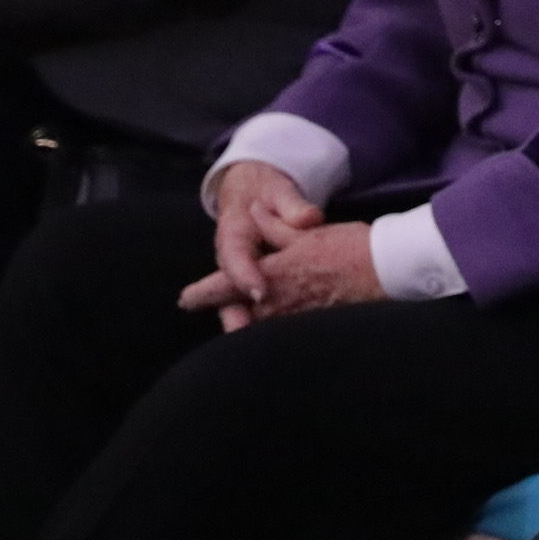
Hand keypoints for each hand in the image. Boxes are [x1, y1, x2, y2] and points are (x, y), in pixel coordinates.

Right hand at [183, 159, 322, 331]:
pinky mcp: (255, 283)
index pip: (236, 258)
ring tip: (262, 348)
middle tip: (242, 334)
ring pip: (241, 304)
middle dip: (237, 315)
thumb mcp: (277, 190)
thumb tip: (308, 218)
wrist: (251, 190)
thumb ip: (291, 205)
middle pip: (230, 293)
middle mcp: (233, 260)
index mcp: (234, 235)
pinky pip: (259, 305)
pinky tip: (287, 339)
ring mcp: (243, 274)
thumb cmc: (264, 191)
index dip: (245, 276)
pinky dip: (268, 321)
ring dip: (250, 325)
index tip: (258, 290)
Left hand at [183, 219, 383, 327]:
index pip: (223, 288)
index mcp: (270, 275)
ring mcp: (295, 319)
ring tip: (246, 322)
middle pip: (241, 315)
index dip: (201, 294)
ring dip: (253, 323)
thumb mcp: (307, 230)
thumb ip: (275, 224)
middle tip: (224, 316)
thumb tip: (254, 212)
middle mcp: (276, 303)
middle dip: (231, 315)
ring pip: (262, 325)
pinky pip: (286, 329)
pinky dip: (278, 327)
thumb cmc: (348, 247)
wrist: (388, 270)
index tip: (185, 299)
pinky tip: (284, 322)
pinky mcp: (314, 325)